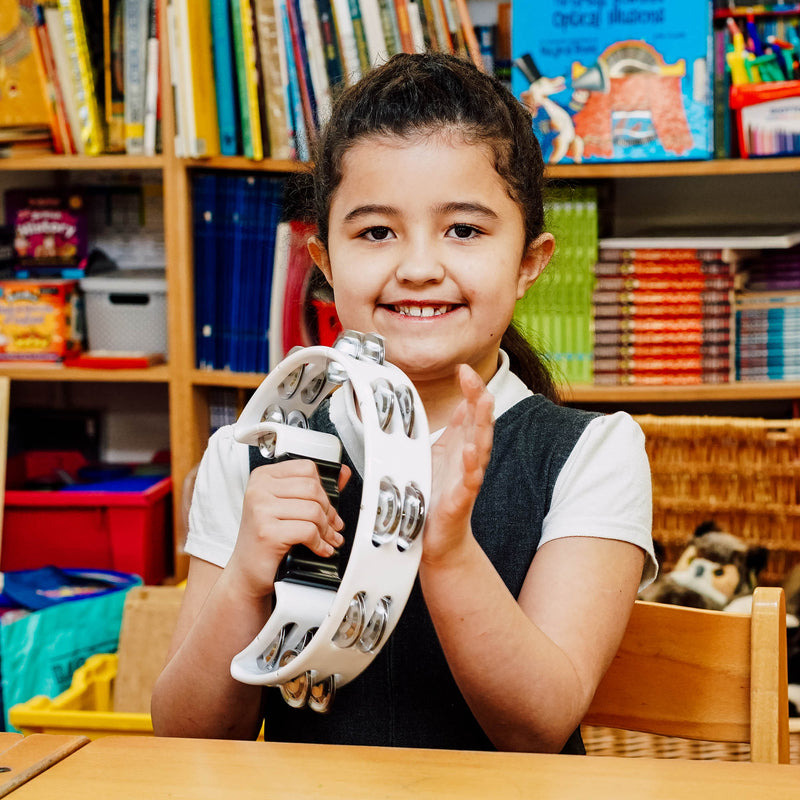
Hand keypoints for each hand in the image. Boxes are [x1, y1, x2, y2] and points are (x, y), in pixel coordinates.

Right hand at [226, 460, 348, 598]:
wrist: (247, 571)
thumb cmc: (267, 538)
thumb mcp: (289, 507)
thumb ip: (316, 489)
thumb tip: (342, 473)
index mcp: (264, 477)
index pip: (306, 468)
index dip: (323, 489)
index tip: (327, 505)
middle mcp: (259, 489)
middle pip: (312, 489)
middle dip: (328, 511)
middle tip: (332, 525)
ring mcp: (261, 509)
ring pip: (313, 510)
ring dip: (326, 529)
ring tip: (327, 538)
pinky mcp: (267, 531)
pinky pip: (308, 531)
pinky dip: (319, 543)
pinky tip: (319, 548)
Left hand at [424, 364, 494, 563]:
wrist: (439, 537)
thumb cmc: (440, 495)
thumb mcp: (444, 453)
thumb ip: (455, 428)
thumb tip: (462, 401)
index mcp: (463, 445)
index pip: (472, 411)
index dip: (471, 389)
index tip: (464, 368)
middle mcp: (469, 458)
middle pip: (480, 424)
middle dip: (478, 399)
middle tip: (473, 378)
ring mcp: (468, 478)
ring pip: (480, 447)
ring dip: (481, 424)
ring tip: (482, 403)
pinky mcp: (461, 498)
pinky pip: (469, 480)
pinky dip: (470, 464)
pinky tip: (469, 450)